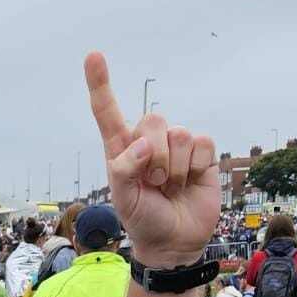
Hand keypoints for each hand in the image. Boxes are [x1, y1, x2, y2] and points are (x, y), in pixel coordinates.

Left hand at [85, 52, 218, 267]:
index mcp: (120, 147)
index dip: (100, 83)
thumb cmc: (142, 217)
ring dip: (176, 167)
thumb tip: (143, 145)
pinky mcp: (202, 153)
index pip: (107, 110)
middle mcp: (147, 140)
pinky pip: (203, 143)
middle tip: (154, 182)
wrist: (174, 241)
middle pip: (153, 120)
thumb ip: (123, 169)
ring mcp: (176, 146)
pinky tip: (190, 182)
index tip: (93, 56)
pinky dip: (196, 166)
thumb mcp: (122, 199)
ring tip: (170, 186)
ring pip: (179, 134)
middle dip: (155, 156)